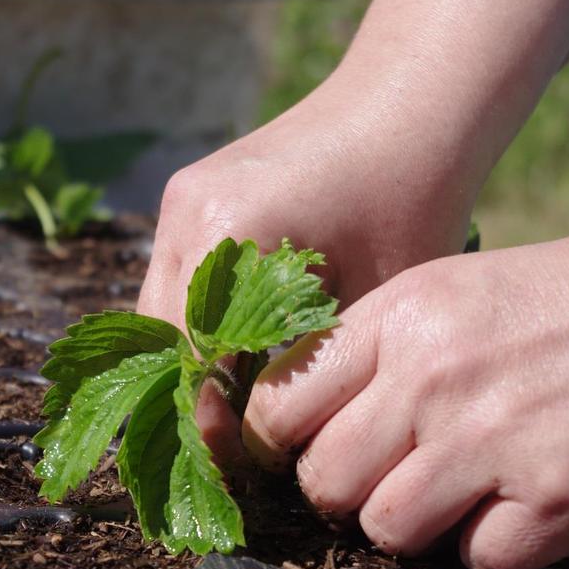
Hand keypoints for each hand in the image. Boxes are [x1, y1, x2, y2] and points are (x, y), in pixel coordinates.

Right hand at [137, 85, 472, 464]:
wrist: (408, 107)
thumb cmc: (411, 200)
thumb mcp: (369, 300)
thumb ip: (306, 366)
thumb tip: (268, 433)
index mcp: (230, 231)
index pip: (186, 355)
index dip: (203, 418)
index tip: (233, 461)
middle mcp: (187, 209)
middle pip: (156, 334)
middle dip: (185, 395)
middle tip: (226, 447)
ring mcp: (184, 195)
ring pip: (160, 307)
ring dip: (187, 358)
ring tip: (230, 406)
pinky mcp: (195, 192)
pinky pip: (179, 276)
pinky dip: (197, 320)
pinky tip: (236, 350)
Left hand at [241, 204, 568, 568]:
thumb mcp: (461, 292)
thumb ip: (386, 353)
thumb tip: (326, 422)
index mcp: (400, 314)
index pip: (281, 405)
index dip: (289, 444)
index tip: (318, 452)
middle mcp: (431, 375)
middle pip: (324, 480)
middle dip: (349, 493)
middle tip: (397, 479)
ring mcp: (491, 438)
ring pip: (386, 528)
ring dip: (420, 525)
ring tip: (468, 492)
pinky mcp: (558, 498)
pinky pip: (478, 558)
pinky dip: (497, 544)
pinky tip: (531, 503)